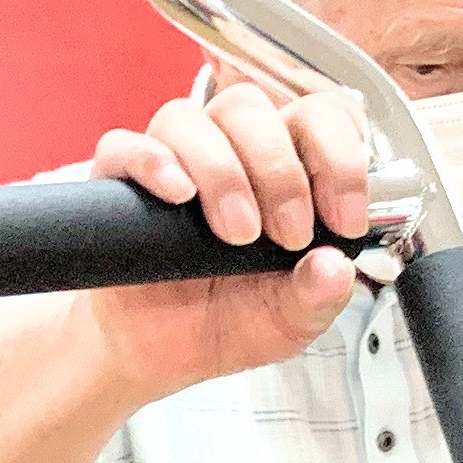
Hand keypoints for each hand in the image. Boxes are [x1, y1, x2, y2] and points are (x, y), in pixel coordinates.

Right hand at [83, 80, 374, 392]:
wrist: (160, 356)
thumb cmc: (229, 319)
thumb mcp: (289, 320)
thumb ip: (318, 295)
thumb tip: (335, 268)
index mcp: (281, 169)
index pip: (315, 115)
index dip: (340, 156)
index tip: (344, 219)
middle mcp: (226, 153)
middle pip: (249, 106)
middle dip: (280, 170)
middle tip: (288, 234)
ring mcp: (170, 163)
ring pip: (188, 119)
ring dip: (222, 171)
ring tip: (237, 233)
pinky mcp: (118, 185)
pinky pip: (123, 146)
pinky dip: (153, 162)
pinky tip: (178, 195)